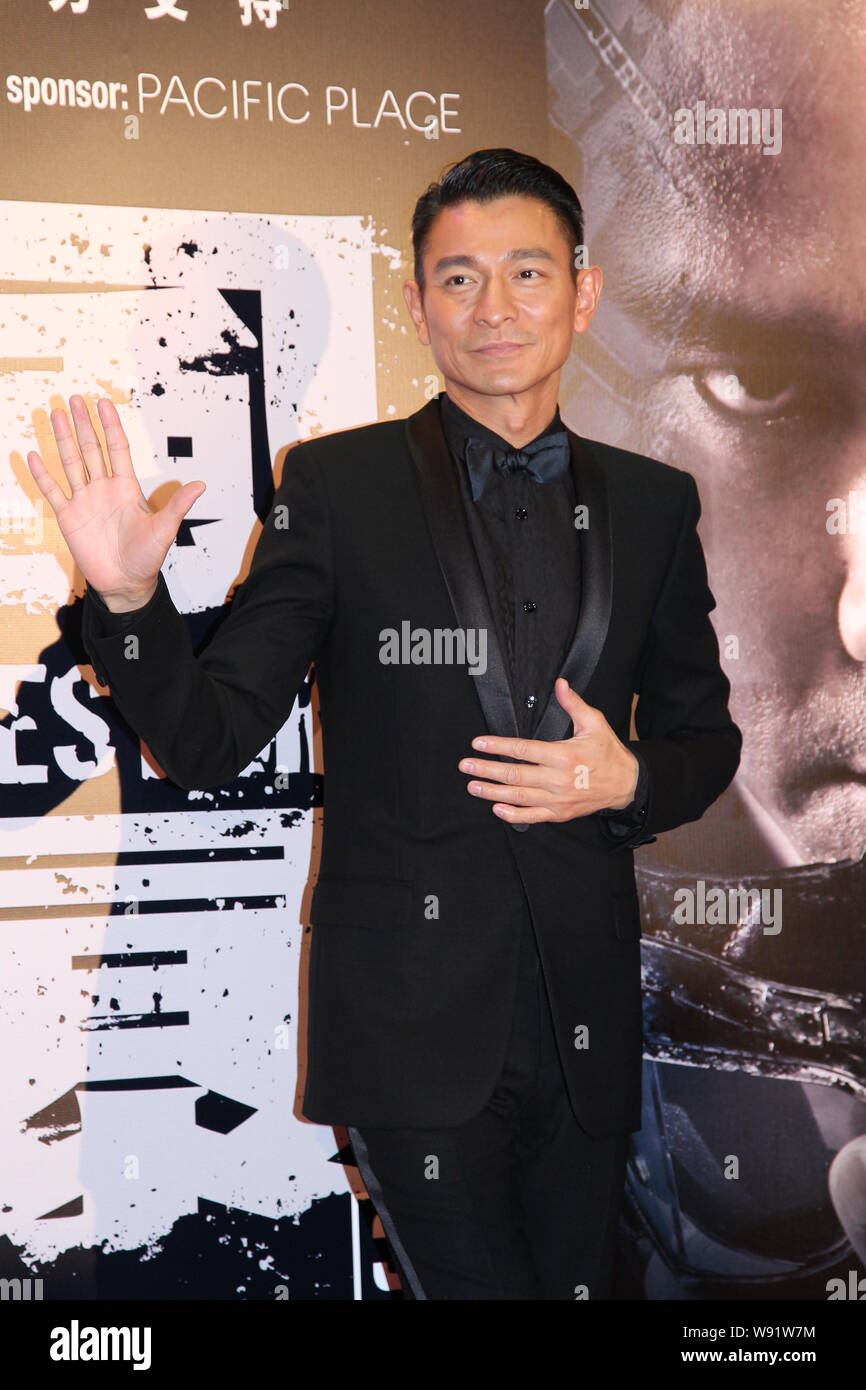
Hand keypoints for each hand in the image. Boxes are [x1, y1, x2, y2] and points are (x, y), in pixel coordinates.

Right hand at [24, 395, 205, 609]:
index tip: (103, 403)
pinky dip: (43, 475)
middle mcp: (104, 489)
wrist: (126, 583)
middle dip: (83, 424)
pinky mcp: (69, 517)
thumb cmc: (147, 557)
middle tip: (74, 399)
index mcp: (126, 487)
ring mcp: (85, 501)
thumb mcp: (164, 529)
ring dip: (63, 440)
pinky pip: (53, 492)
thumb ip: (177, 505)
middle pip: (91, 449)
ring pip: (71, 463)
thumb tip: (201, 485)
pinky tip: (34, 455)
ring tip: (55, 414)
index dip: (111, 426)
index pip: (117, 448)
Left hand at [458, 677, 638, 824]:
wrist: (627, 784)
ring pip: (519, 797)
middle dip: (487, 770)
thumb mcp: (594, 722)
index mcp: (564, 755)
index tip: (478, 743)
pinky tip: (497, 808)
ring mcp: (558, 799)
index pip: (523, 749)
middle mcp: (558, 779)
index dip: (498, 746)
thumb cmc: (608, 751)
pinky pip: (532, 817)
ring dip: (493, 792)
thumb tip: (560, 683)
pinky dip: (513, 815)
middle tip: (465, 766)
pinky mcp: (560, 813)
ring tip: (473, 786)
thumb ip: (573, 704)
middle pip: (515, 775)